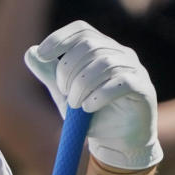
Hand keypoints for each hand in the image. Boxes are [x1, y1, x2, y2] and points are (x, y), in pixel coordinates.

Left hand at [25, 20, 161, 172]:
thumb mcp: (64, 94)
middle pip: (90, 45)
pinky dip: (100, 95)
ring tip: (75, 104)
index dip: (60, 38)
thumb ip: (50, 74)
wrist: (116, 143)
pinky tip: (89, 108)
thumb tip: (30, 52)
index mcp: (102, 49)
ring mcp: (134, 69)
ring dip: (82, 85)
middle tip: (62, 91)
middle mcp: (120, 53)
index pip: (82, 30)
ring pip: (104, 63)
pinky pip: (121, 82)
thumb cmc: (91, 114)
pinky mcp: (143, 88)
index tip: (43, 55)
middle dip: (68, 68)